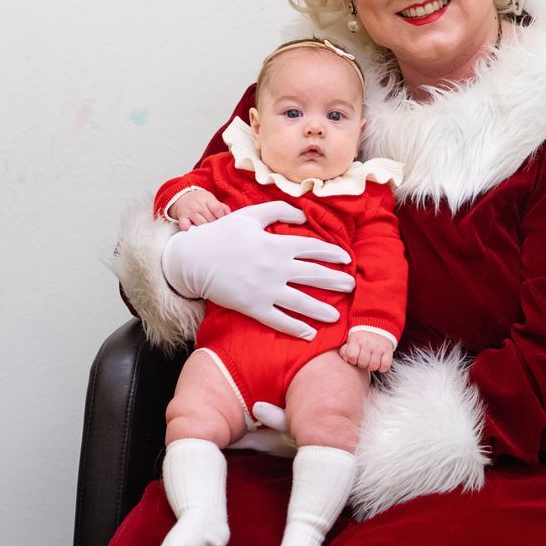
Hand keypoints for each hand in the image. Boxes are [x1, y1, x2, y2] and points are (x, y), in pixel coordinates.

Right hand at [160, 200, 353, 338]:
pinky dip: (297, 329)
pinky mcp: (254, 307)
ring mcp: (266, 290)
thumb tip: (304, 215)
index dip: (334, 254)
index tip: (346, 259)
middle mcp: (276, 268)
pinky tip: (310, 334)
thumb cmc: (221, 234)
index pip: (315, 248)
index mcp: (277, 244)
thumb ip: (279, 210)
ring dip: (323, 310)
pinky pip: (280, 321)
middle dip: (337, 282)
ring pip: (303, 303)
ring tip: (336, 316)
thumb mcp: (250, 215)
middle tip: (351, 286)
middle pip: (315, 276)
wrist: (193, 259)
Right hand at [169, 190, 230, 229]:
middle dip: (215, 224)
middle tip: (217, 228)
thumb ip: (221, 206)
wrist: (181, 196)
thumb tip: (229, 214)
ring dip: (205, 229)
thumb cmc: (199, 200)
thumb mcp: (210, 199)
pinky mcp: (182, 217)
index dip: (221, 216)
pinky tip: (190, 229)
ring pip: (200, 223)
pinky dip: (187, 227)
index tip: (223, 222)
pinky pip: (184, 223)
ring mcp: (190, 211)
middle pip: (210, 217)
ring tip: (209, 232)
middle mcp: (198, 205)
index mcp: (206, 199)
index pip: (216, 208)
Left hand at [338, 329, 394, 371]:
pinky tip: (379, 363)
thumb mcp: (350, 340)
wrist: (378, 325)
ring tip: (370, 361)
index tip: (354, 358)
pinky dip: (382, 367)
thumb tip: (345, 359)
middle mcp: (368, 344)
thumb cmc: (361, 337)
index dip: (352, 360)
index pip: (351, 356)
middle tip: (363, 360)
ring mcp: (379, 347)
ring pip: (374, 366)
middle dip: (362, 365)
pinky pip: (385, 365)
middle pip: (363, 363)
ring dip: (372, 366)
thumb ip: (344, 350)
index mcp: (356, 340)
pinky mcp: (388, 350)